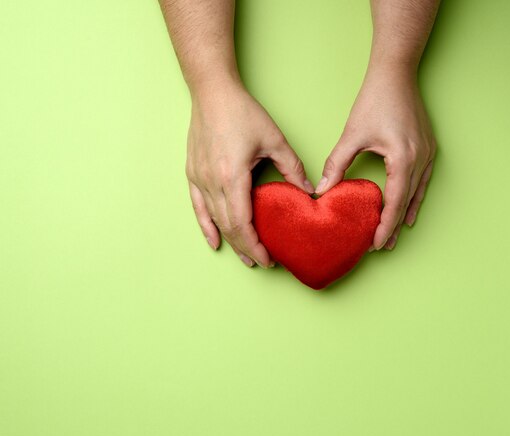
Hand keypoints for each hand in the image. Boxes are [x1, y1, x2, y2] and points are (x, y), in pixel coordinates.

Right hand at [186, 78, 313, 266]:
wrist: (212, 93)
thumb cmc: (242, 112)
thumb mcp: (274, 140)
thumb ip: (292, 168)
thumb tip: (310, 191)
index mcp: (232, 176)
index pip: (243, 223)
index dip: (255, 245)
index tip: (268, 259)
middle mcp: (212, 182)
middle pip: (229, 226)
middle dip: (246, 248)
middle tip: (262, 261)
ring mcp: (199, 179)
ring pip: (214, 220)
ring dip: (230, 240)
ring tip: (245, 257)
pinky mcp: (193, 174)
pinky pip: (198, 208)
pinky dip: (206, 226)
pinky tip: (214, 241)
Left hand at [316, 66, 435, 249]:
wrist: (396, 75)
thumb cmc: (375, 100)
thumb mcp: (352, 134)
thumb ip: (337, 163)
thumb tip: (320, 189)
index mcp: (403, 158)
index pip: (395, 202)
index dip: (386, 225)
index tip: (376, 244)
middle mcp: (420, 159)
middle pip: (407, 202)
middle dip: (394, 225)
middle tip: (382, 246)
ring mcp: (428, 154)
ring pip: (417, 194)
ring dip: (405, 215)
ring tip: (396, 235)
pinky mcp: (428, 149)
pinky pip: (423, 181)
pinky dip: (415, 198)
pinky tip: (410, 209)